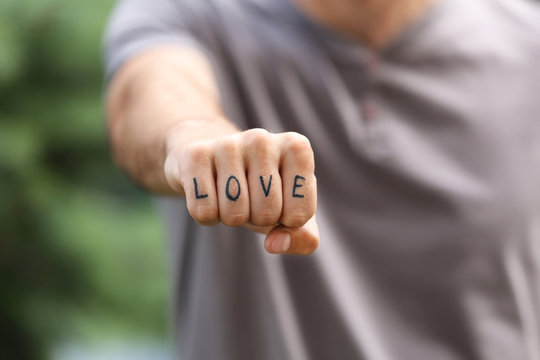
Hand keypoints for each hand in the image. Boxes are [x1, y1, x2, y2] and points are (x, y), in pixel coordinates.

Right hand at [164, 128, 318, 254]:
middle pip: (267, 214)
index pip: (299, 215)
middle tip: (250, 198)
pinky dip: (207, 217)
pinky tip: (209, 192)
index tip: (280, 201)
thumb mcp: (291, 213)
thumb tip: (275, 244)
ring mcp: (227, 143)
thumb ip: (303, 237)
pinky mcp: (195, 154)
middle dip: (257, 218)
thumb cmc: (261, 188)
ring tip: (229, 194)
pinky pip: (204, 211)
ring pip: (234, 214)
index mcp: (296, 148)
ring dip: (231, 218)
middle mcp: (263, 139)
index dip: (287, 221)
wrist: (212, 159)